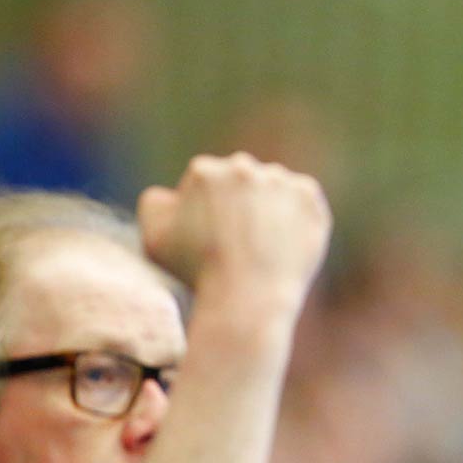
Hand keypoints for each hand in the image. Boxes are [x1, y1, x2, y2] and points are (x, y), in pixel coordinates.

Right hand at [138, 152, 330, 310]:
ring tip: (264, 245)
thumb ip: (155, 205)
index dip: (208, 214)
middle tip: (241, 243)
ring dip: (270, 209)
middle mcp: (241, 166)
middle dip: (240, 207)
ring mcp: (278, 179)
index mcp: (203, 171)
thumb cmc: (198, 272)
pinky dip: (298, 217)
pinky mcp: (308, 195)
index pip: (207, 185)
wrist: (248, 295)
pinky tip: (285, 242)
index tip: (214, 240)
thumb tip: (170, 194)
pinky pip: (303, 200)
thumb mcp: (155, 239)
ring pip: (273, 190)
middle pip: (241, 183)